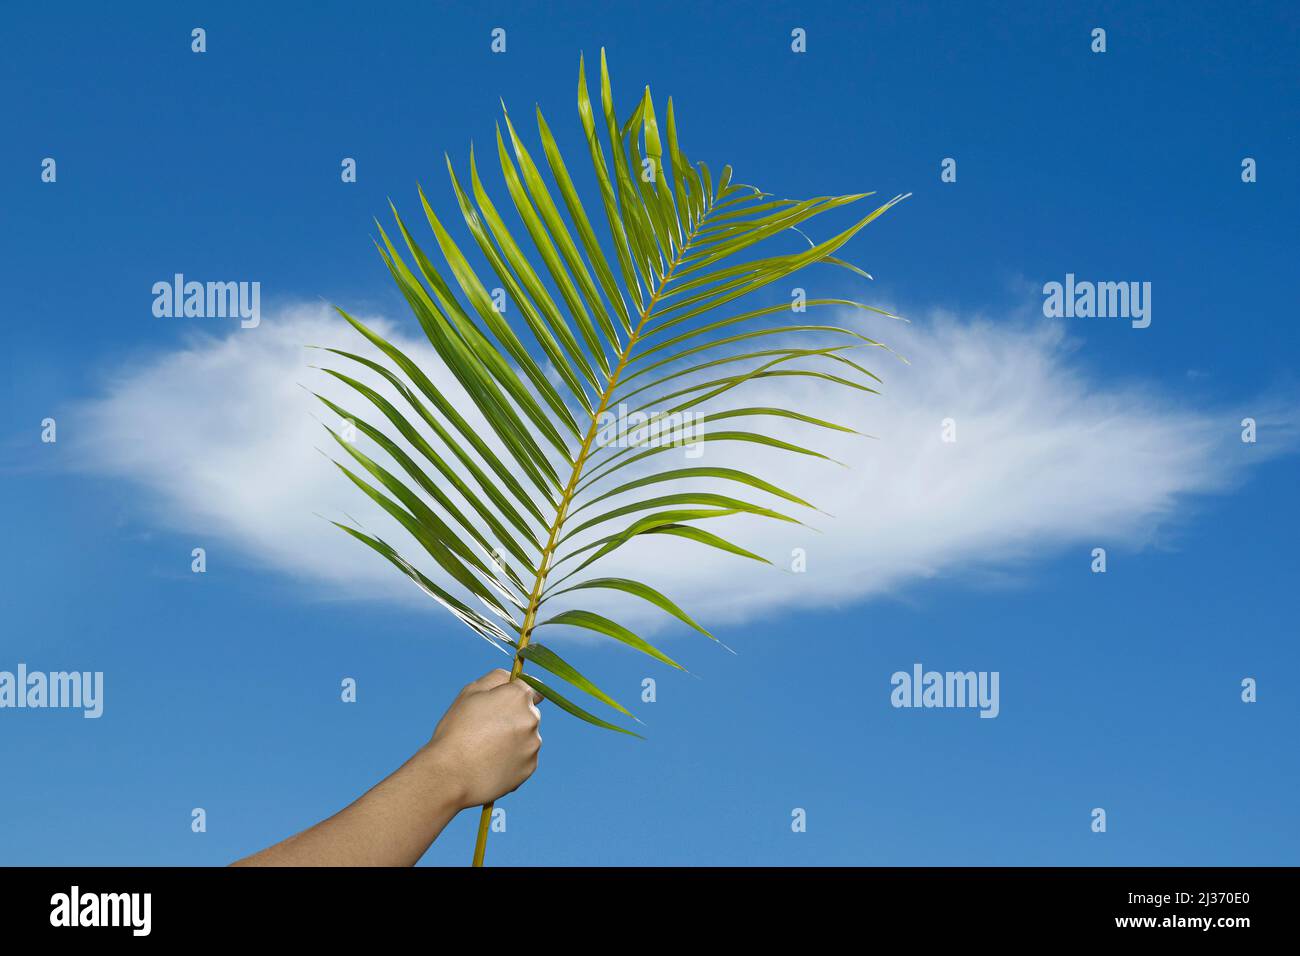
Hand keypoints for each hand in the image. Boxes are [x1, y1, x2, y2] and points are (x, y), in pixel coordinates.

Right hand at [425, 668, 542, 808]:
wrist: (451, 775)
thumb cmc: (456, 730)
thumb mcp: (470, 693)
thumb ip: (496, 678)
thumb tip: (512, 676)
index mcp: (518, 697)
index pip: (533, 687)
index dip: (517, 693)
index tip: (505, 703)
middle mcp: (532, 719)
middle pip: (529, 712)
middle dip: (514, 717)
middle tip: (487, 729)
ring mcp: (533, 744)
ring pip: (527, 736)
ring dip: (514, 739)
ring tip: (486, 750)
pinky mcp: (530, 767)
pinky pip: (524, 758)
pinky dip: (512, 759)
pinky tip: (491, 764)